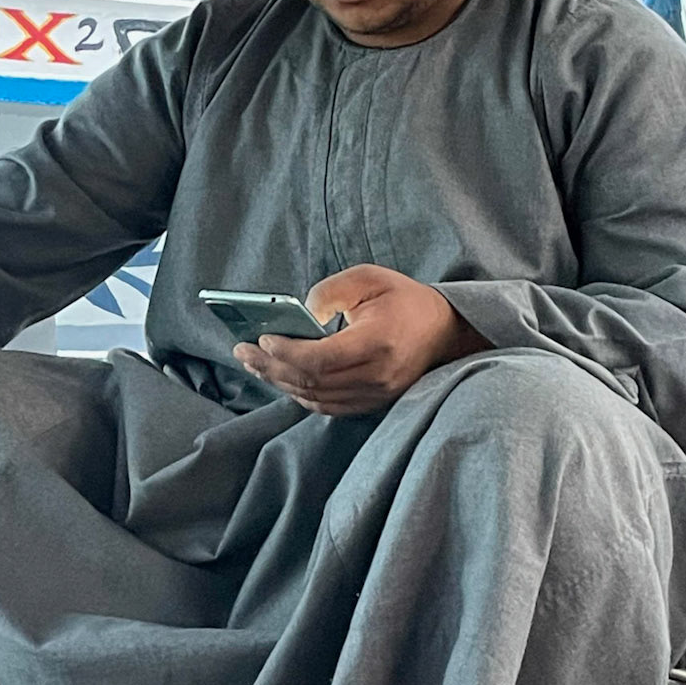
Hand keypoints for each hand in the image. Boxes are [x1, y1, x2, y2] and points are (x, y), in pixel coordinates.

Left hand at [235, 263, 489, 415]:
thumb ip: (329, 292)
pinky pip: (328, 406)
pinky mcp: (373, 403)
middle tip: (242, 352)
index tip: (262, 338)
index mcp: (378, 343)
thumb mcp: (368, 278)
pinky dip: (300, 393)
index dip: (286, 353)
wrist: (443, 329)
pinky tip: (280, 378)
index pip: (321, 360)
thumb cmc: (403, 298)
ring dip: (280, 382)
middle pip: (312, 382)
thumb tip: (297, 317)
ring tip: (253, 363)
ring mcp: (377, 395)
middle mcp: (378, 376)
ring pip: (316, 398)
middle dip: (271, 367)